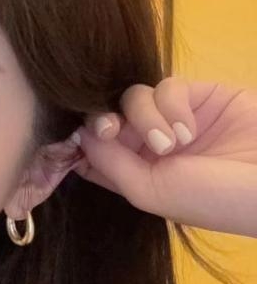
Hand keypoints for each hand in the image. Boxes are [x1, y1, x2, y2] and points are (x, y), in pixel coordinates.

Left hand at [71, 77, 256, 236]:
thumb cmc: (213, 197)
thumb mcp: (152, 191)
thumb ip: (112, 164)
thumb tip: (79, 136)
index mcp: (137, 178)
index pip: (94, 154)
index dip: (79, 142)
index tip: (71, 140)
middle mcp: (151, 149)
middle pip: (108, 118)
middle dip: (104, 121)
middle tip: (112, 130)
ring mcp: (174, 120)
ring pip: (134, 98)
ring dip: (145, 118)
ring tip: (172, 143)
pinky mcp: (200, 95)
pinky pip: (166, 85)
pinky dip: (170, 105)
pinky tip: (189, 129)